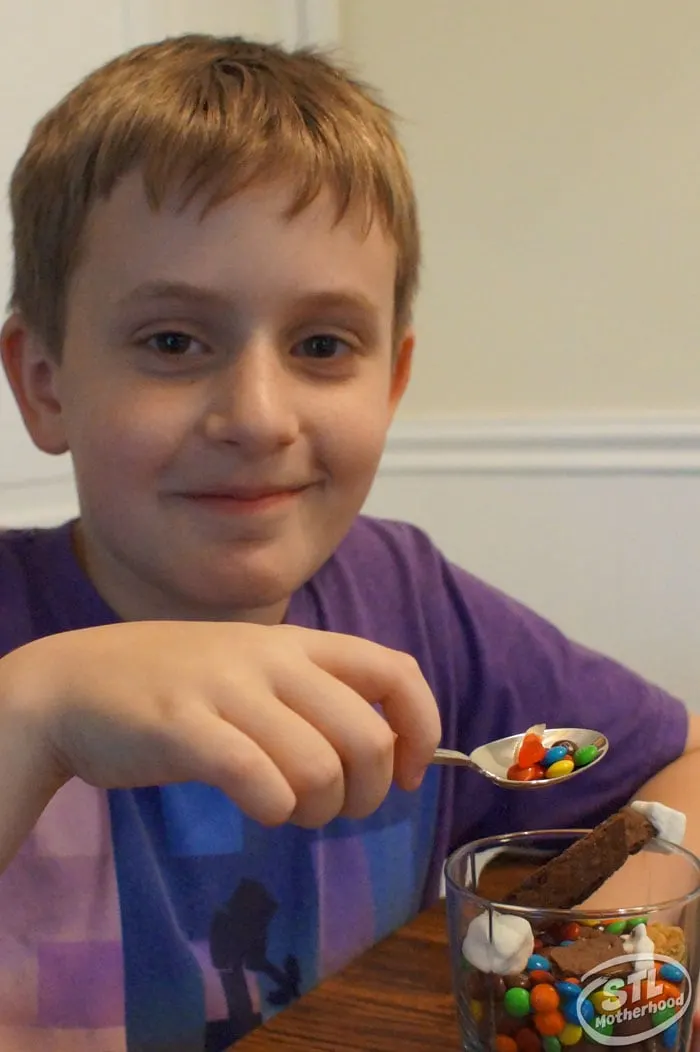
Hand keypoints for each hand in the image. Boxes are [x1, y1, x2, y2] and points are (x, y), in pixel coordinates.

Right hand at [1, 622, 440, 830]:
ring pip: (321, 768)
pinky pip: (261, 783)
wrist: (70, 684)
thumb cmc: (171, 685)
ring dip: (319, 810)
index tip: (409, 773)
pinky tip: (259, 808)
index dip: (422, 728)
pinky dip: (274, 810)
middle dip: (370, 792)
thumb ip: (310, 695)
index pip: (394, 670)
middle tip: (339, 808)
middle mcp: (270, 659)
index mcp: (295, 643)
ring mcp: (227, 691)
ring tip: (292, 810)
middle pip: (368, 736)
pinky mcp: (185, 729)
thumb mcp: (251, 669)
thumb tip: (383, 749)